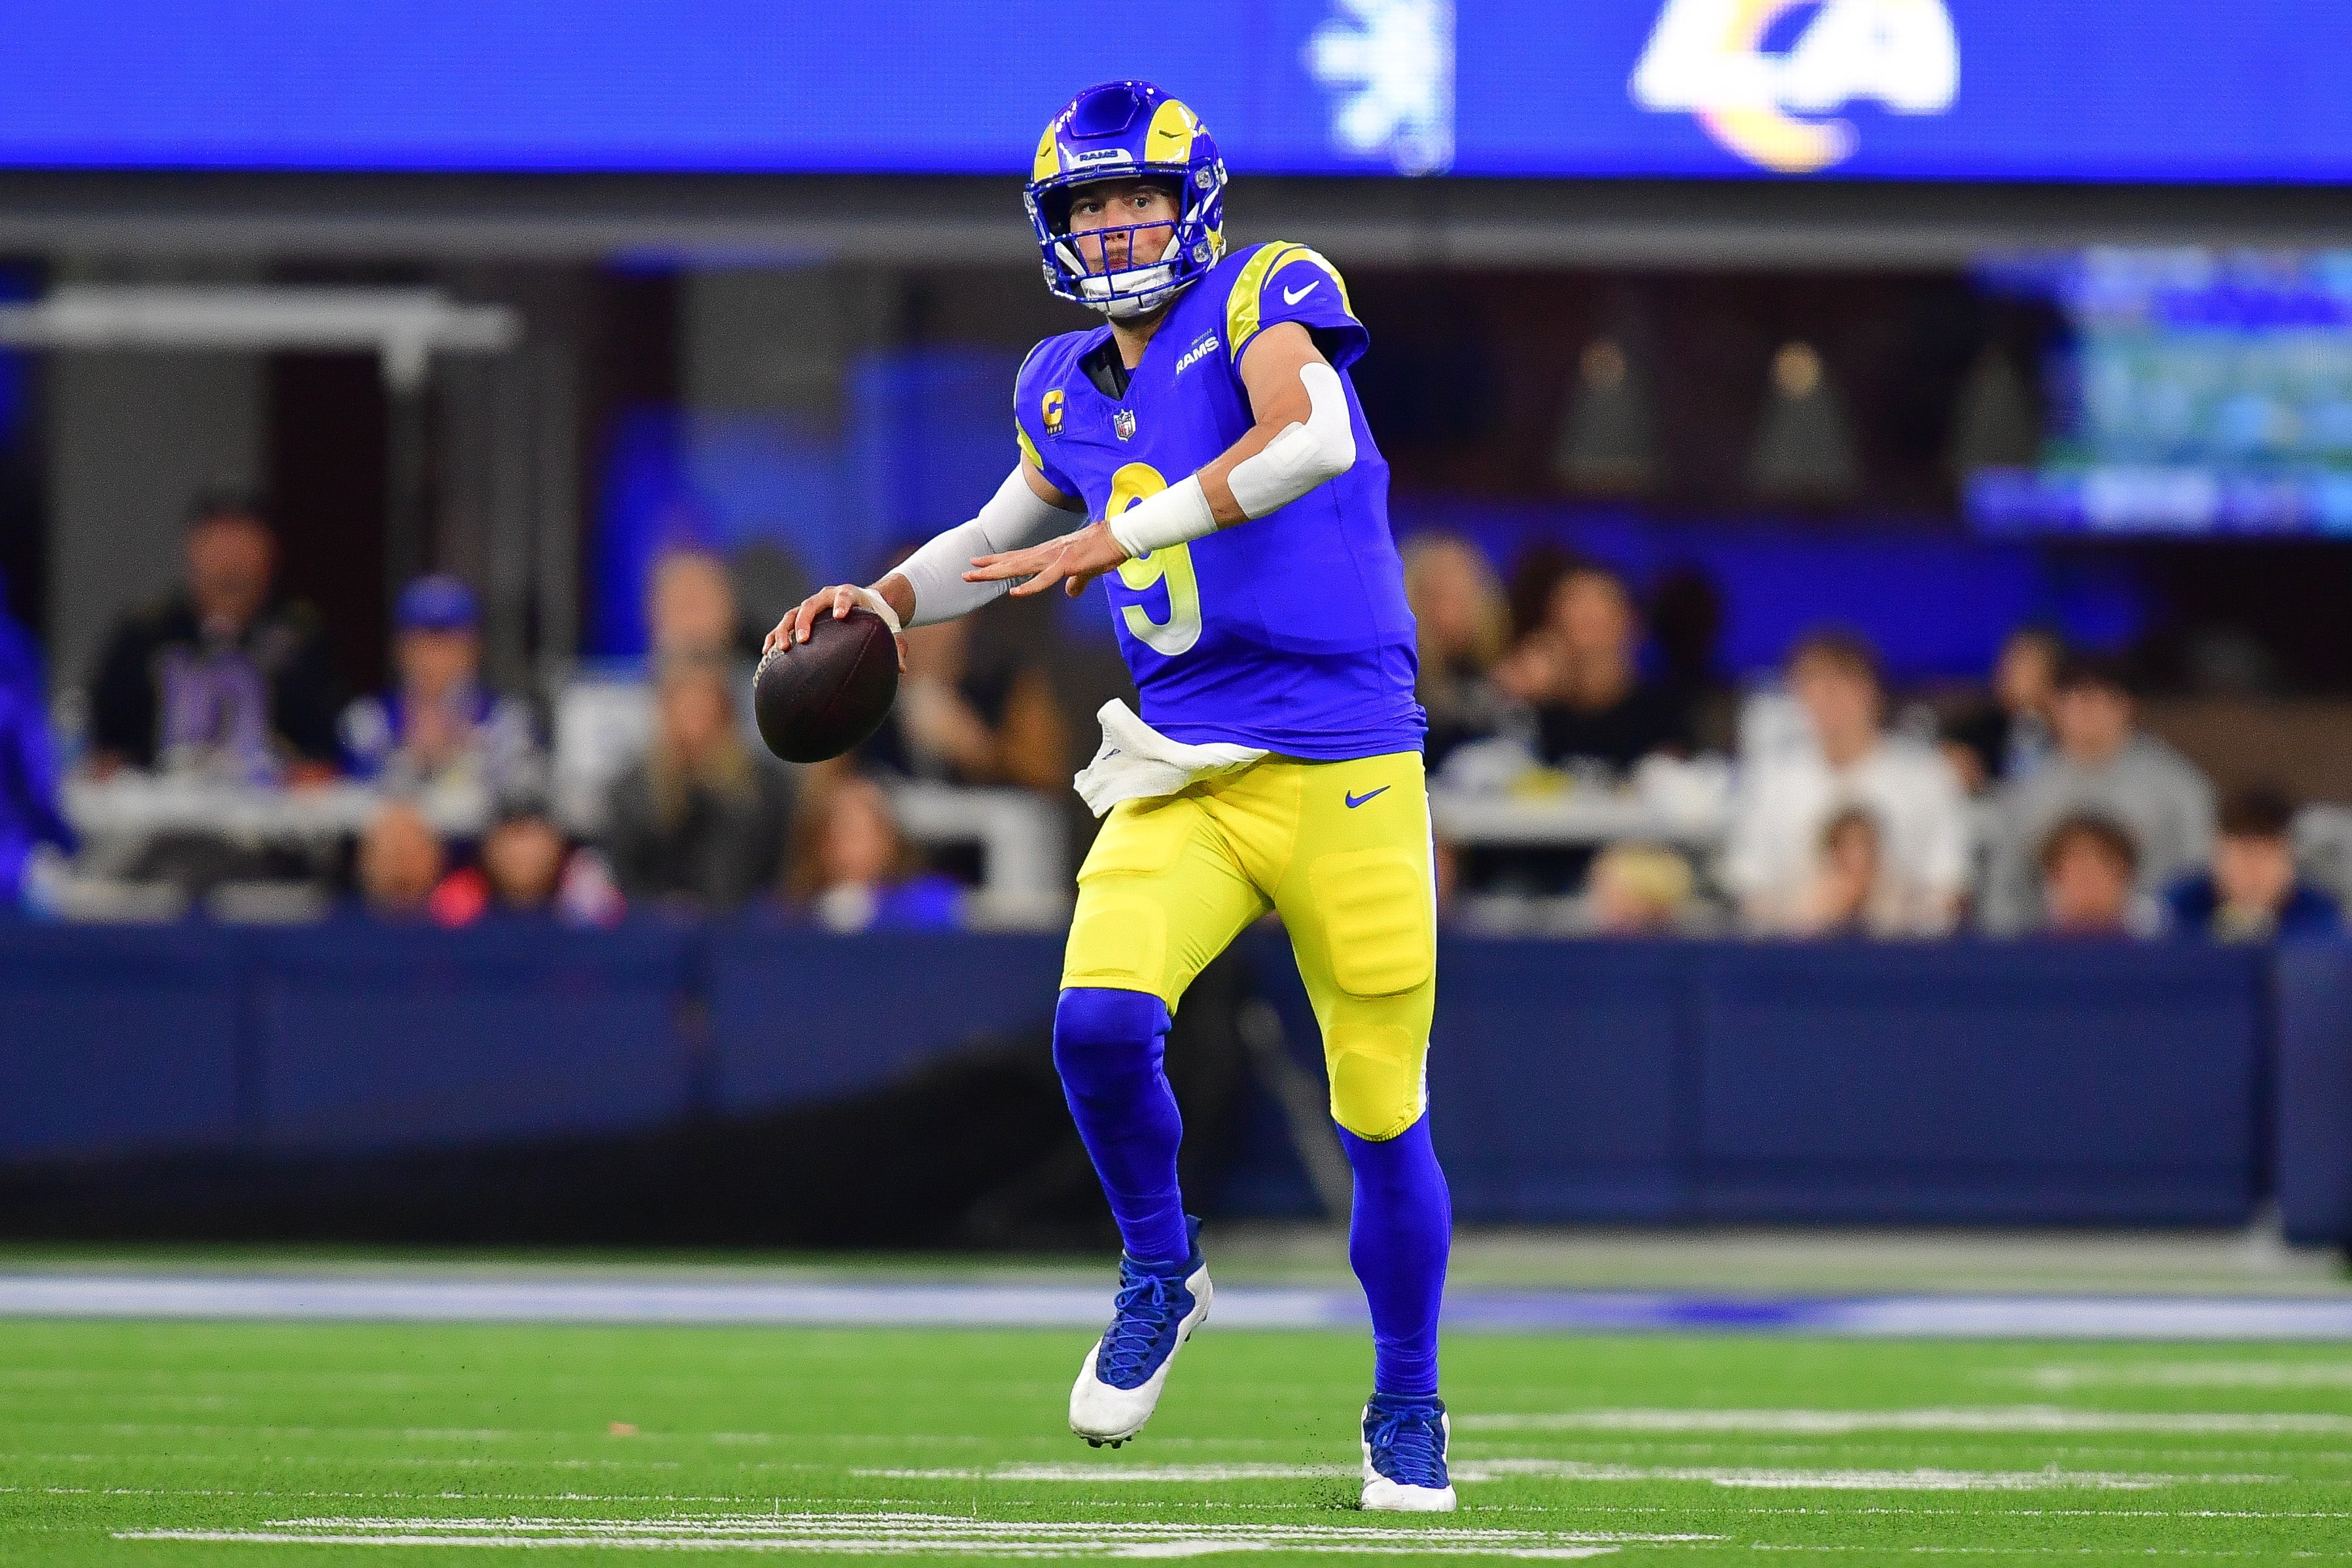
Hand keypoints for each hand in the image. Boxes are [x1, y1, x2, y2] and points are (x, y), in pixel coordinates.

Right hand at [764, 583, 908, 672]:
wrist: (865, 604)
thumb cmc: (878, 618)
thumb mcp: (889, 629)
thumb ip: (897, 646)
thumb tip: (901, 669)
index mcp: (851, 594)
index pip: (845, 595)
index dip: (842, 603)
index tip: (841, 616)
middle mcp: (827, 597)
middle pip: (811, 604)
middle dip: (805, 621)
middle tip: (803, 640)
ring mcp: (811, 607)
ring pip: (792, 614)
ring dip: (784, 630)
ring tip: (780, 649)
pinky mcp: (801, 618)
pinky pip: (784, 626)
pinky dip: (774, 636)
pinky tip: (768, 653)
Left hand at [966, 521, 1129, 598]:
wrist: (1122, 537)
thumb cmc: (1106, 550)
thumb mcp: (1088, 570)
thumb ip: (1077, 582)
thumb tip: (1071, 593)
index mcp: (1051, 553)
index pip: (1019, 558)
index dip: (998, 561)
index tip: (979, 564)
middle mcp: (1048, 553)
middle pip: (1012, 562)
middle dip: (988, 568)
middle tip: (965, 574)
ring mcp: (1056, 558)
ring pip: (1019, 567)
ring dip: (996, 573)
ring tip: (975, 576)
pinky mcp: (1067, 565)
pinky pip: (1045, 579)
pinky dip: (1029, 587)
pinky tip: (1015, 594)